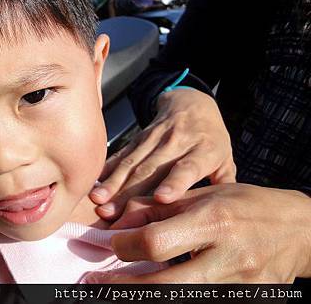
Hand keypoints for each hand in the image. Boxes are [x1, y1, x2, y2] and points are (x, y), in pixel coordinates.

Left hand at [85, 183, 310, 282]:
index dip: (124, 246)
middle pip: (164, 283)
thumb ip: (157, 208)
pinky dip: (175, 297)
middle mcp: (226, 256)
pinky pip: (202, 302)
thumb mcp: (202, 196)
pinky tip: (156, 291)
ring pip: (181, 299)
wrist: (300, 230)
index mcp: (212, 221)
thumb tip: (117, 221)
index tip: (112, 244)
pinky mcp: (248, 300)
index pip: (155, 241)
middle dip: (124, 286)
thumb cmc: (246, 205)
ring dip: (145, 296)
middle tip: (96, 284)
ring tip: (119, 291)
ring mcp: (239, 285)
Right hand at [90, 88, 235, 218]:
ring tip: (98, 200)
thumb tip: (223, 218)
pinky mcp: (139, 137)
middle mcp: (176, 143)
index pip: (187, 167)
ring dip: (113, 183)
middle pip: (150, 169)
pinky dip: (107, 168)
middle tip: (112, 213)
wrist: (192, 102)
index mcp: (203, 150)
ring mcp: (154, 139)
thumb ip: (224, 185)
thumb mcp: (226, 159)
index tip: (162, 198)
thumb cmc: (211, 139)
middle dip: (129, 192)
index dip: (175, 182)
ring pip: (131, 162)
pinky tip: (94, 182)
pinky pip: (122, 153)